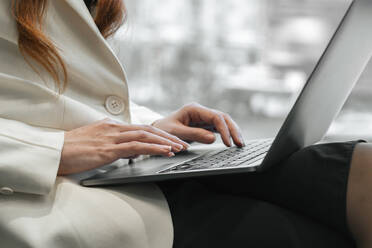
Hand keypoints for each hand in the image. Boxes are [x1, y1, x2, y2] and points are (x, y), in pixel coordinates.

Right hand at [59, 118, 188, 174]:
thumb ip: (112, 144)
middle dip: (167, 136)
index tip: (170, 140)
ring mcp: (111, 137)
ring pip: (145, 136)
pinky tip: (164, 151)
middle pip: (147, 129)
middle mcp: (113, 128)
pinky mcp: (108, 149)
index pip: (140, 128)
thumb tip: (127, 151)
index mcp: (111, 126)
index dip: (158, 134)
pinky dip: (153, 148)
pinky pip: (136, 147)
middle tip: (182, 143)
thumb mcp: (94, 142)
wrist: (52, 152)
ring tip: (179, 148)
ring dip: (165, 142)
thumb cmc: (70, 150)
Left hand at [152, 103, 244, 146]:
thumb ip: (194, 135)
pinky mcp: (204, 124)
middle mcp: (201, 111)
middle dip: (233, 130)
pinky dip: (227, 134)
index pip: (215, 117)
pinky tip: (233, 141)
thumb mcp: (176, 133)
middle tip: (240, 143)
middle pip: (223, 118)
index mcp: (194, 109)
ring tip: (240, 144)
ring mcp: (203, 117)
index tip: (228, 143)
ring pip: (223, 122)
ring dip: (233, 132)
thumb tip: (213, 139)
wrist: (157, 130)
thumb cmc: (163, 130)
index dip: (224, 130)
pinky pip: (219, 128)